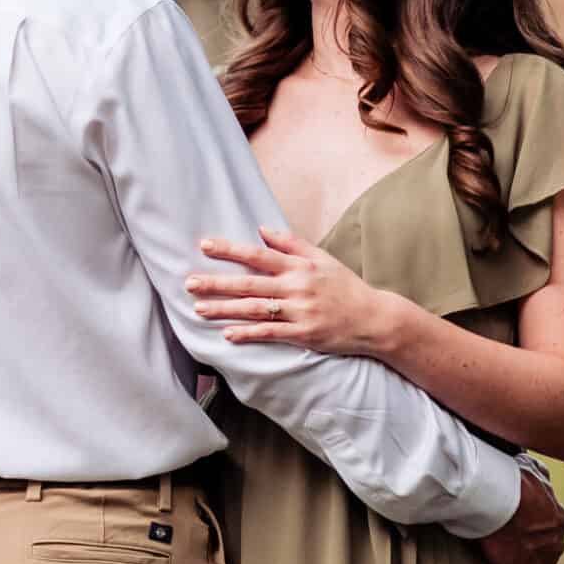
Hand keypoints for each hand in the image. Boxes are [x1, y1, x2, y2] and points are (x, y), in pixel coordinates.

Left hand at [184, 228, 401, 358]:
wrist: (375, 318)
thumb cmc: (345, 286)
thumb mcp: (322, 258)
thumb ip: (291, 243)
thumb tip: (261, 228)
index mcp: (299, 267)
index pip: (258, 255)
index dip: (230, 250)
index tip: (204, 245)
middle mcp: (297, 287)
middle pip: (250, 284)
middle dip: (217, 283)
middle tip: (189, 283)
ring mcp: (300, 312)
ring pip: (256, 310)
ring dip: (225, 309)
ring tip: (199, 308)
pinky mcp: (305, 334)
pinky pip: (272, 334)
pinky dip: (249, 334)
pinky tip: (228, 335)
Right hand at [474, 468, 563, 563]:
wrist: (493, 493)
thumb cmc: (507, 476)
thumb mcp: (531, 469)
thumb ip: (540, 477)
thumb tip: (541, 476)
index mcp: (558, 518)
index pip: (553, 534)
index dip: (538, 538)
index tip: (523, 538)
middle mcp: (556, 542)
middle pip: (550, 557)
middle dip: (537, 559)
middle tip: (515, 557)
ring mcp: (543, 562)